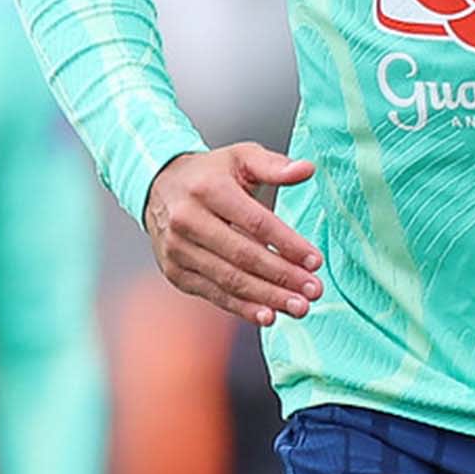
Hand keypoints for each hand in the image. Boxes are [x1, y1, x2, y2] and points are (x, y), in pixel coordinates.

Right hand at [144, 144, 322, 326]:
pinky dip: (242, 308)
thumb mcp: (241, 157)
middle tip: (314, 290)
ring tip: (299, 307)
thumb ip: (275, 165)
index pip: (255, 222)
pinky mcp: (175, 272)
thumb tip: (307, 169)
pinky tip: (268, 315)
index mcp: (209, 189)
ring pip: (230, 279)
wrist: (159, 187)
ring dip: (268, 297)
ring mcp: (178, 250)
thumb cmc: (209, 174)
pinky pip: (214, 294)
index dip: (287, 243)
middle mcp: (188, 220)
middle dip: (282, 276)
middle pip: (243, 256)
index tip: (315, 261)